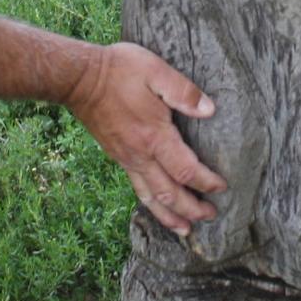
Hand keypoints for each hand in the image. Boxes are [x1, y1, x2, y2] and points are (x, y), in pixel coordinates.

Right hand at [66, 42, 226, 234]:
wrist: (79, 79)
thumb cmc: (118, 71)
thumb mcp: (155, 71)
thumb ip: (183, 92)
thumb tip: (210, 110)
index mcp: (154, 137)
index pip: (185, 171)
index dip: (206, 183)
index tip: (222, 187)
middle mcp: (140, 155)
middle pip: (169, 194)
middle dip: (191, 209)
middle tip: (210, 216)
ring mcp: (126, 158)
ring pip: (150, 197)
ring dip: (169, 216)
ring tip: (185, 229)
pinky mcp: (117, 156)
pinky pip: (137, 187)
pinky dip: (150, 203)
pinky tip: (156, 205)